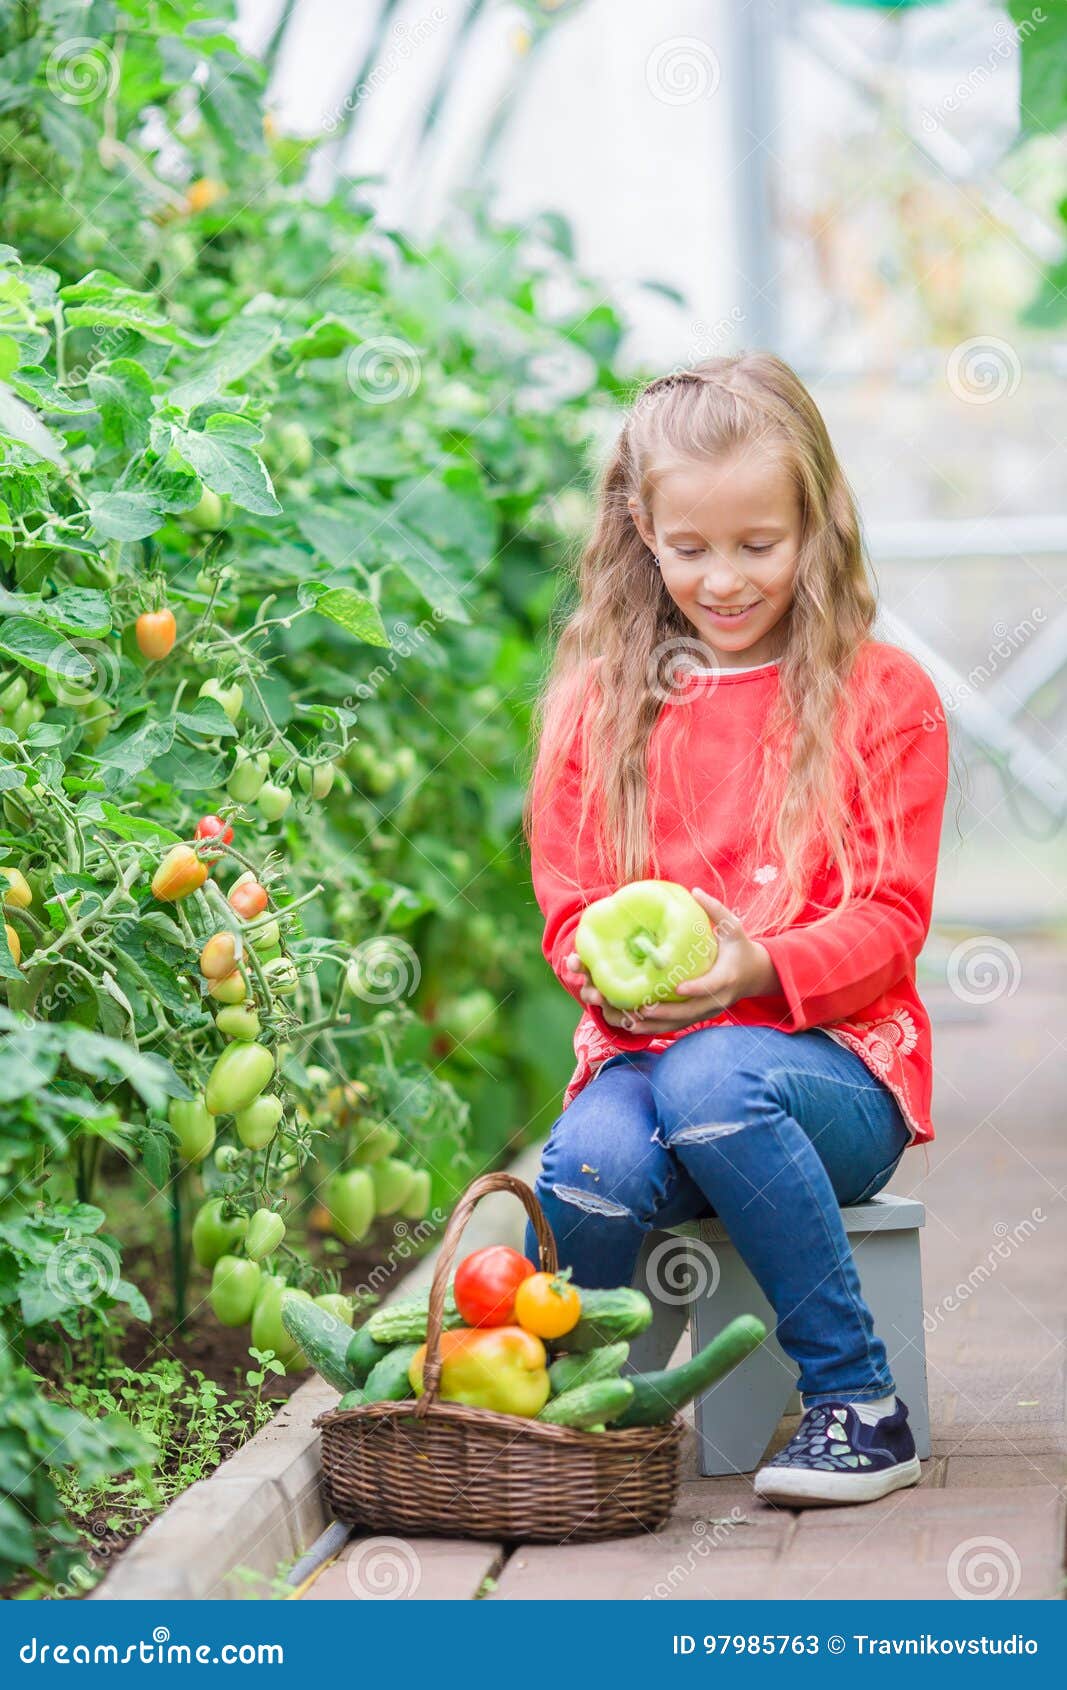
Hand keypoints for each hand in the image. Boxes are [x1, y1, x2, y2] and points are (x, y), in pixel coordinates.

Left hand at [567, 887, 779, 1035]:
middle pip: (693, 1011)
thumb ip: (716, 910)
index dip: (696, 988)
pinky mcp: (701, 1016)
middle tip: (644, 1008)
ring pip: (683, 1023)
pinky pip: (679, 1025)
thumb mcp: (733, 927)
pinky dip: (659, 1027)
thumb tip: (695, 891)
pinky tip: (636, 1026)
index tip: (678, 988)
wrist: (754, 975)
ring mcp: (710, 1011)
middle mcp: (718, 999)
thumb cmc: (740, 948)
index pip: (711, 985)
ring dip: (658, 1025)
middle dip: (668, 1013)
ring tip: (633, 1022)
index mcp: (726, 976)